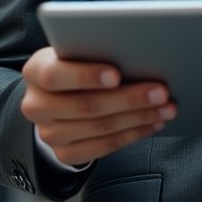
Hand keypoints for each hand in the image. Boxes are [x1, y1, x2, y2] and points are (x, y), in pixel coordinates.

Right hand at [20, 47, 176, 165]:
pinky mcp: (64, 153)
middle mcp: (36, 105)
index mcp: (35, 71)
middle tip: (161, 90)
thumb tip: (136, 51)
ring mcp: (49, 133)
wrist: (55, 95)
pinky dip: (132, 134)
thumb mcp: (76, 49)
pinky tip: (151, 123)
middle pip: (86, 105)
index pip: (55, 75)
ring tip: (166, 107)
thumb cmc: (75, 62)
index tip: (117, 74)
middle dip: (129, 98)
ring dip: (139, 117)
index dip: (86, 76)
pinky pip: (103, 147)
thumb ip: (94, 49)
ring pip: (100, 127)